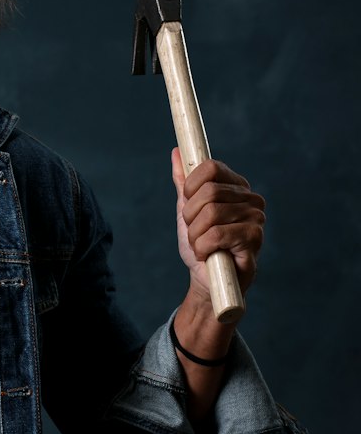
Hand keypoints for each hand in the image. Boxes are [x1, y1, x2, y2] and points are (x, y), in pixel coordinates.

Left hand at [172, 149, 265, 304]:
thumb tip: (177, 152)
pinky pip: (216, 234)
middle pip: (208, 191)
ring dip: (196, 236)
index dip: (191, 187)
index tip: (188, 208)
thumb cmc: (201, 246)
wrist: (208, 281)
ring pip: (210, 214)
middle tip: (196, 234)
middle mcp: (251, 198)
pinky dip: (203, 248)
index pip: (210, 168)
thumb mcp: (187, 212)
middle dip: (190, 218)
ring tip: (203, 247)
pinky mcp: (254, 237)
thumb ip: (184, 183)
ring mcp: (256, 217)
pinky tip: (209, 255)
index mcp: (236, 187)